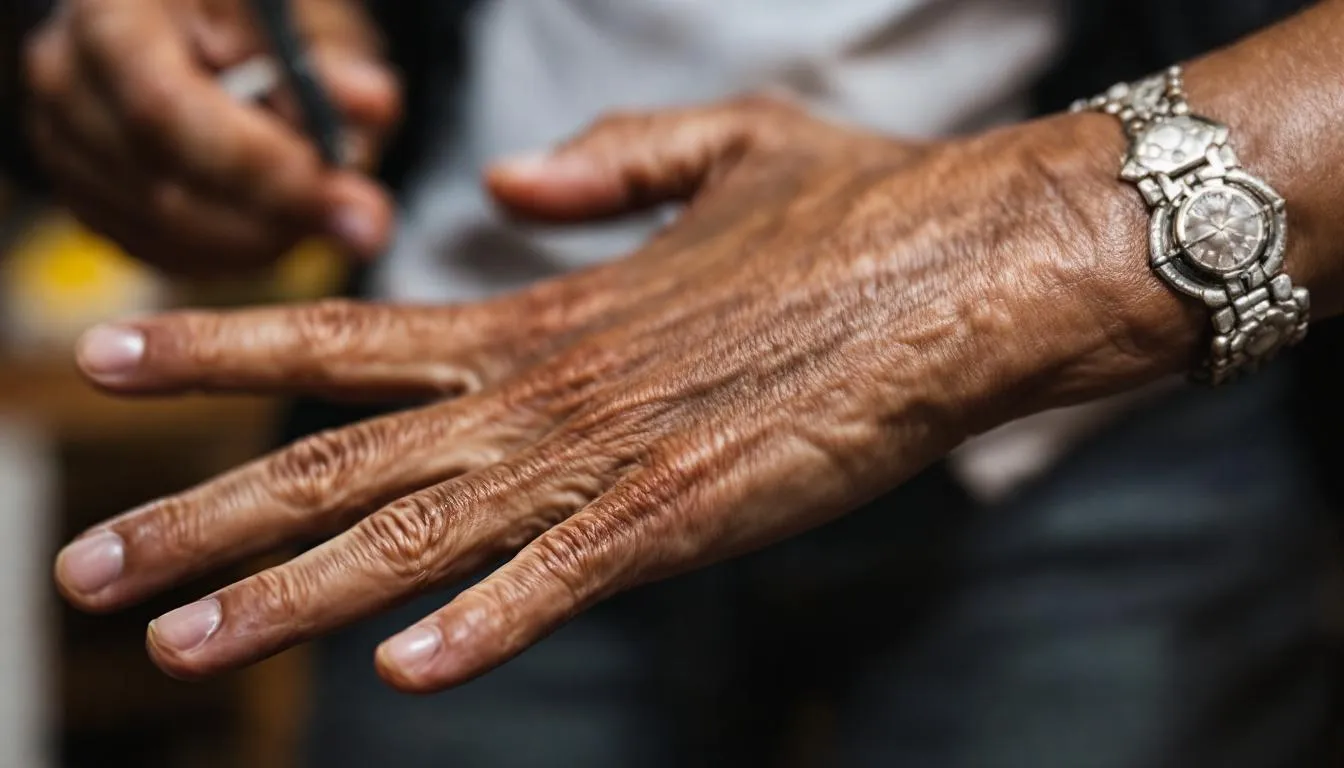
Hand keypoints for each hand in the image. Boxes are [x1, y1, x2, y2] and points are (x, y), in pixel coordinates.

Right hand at [23, 0, 400, 273]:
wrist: (201, 24)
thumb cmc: (254, 15)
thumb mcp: (301, 20)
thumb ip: (333, 66)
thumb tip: (370, 107)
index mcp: (111, 12)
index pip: (164, 109)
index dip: (254, 167)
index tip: (333, 194)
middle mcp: (66, 76)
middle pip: (162, 186)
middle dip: (273, 217)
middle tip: (357, 221)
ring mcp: (65, 142)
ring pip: (166, 231)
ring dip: (262, 239)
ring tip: (324, 209)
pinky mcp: (84, 195)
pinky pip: (160, 252)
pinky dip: (233, 253)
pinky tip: (280, 225)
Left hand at [55, 98, 1176, 691]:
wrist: (969, 263)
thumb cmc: (856, 209)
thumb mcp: (720, 156)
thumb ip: (601, 167)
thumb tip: (502, 190)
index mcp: (544, 316)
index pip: (347, 336)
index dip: (223, 350)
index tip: (114, 358)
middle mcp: (548, 390)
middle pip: (340, 457)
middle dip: (201, 515)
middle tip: (82, 563)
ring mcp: (611, 457)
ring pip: (414, 534)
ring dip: (287, 594)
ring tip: (176, 642)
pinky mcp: (692, 512)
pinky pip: (565, 580)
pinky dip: (485, 627)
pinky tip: (404, 675)